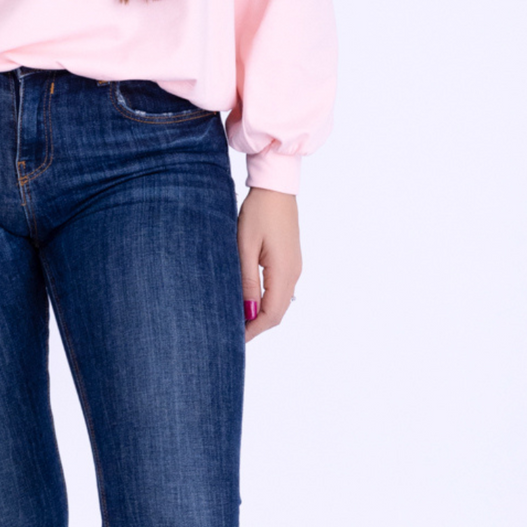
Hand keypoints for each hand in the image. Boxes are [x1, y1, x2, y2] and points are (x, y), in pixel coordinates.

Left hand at [238, 188, 301, 342]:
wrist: (275, 188)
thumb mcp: (245, 246)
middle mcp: (293, 273)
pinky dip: (265, 300)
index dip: (253, 330)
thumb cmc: (258, 213)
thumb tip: (247, 311)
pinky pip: (279, 289)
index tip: (234, 339)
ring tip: (237, 319)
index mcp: (284, 272)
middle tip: (232, 333)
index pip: (271, 314)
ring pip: (279, 302)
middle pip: (277, 312)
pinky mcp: (289, 260)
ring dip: (261, 313)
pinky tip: (248, 299)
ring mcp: (293, 267)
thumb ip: (247, 280)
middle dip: (257, 326)